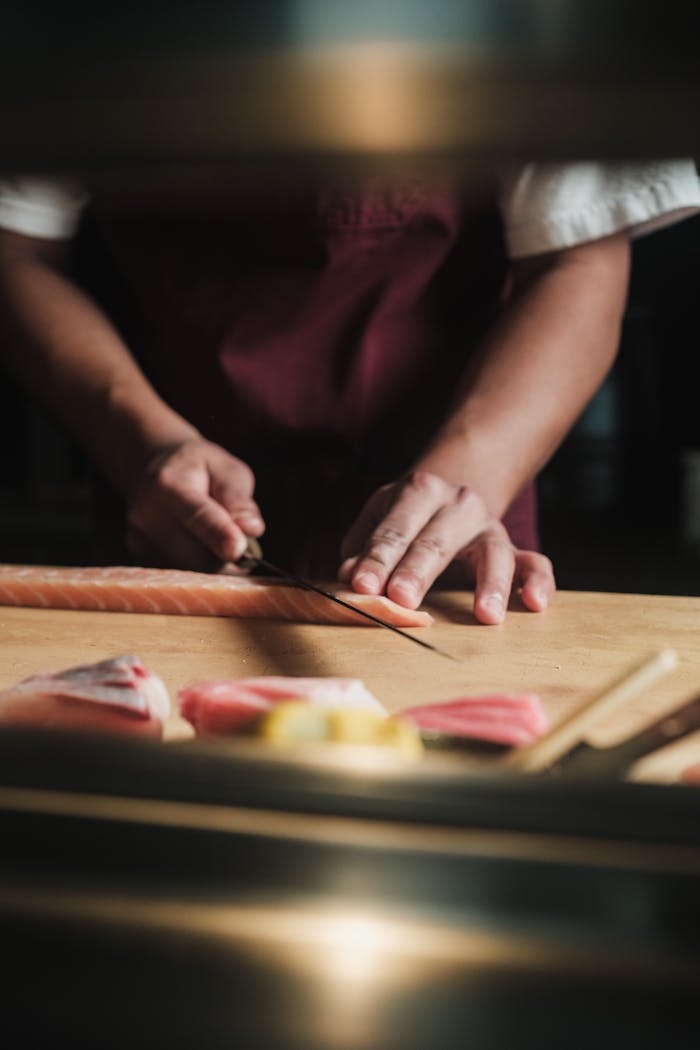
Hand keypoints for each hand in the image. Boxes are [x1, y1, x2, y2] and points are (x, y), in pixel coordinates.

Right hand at [125, 438, 263, 570]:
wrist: (147, 468)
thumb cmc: (196, 468)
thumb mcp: (225, 468)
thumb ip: (239, 499)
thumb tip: (251, 529)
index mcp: (171, 484)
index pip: (198, 515)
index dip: (219, 535)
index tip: (238, 550)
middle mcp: (147, 514)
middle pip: (196, 556)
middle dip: (226, 559)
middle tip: (241, 545)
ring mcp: (138, 539)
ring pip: (189, 571)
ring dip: (213, 564)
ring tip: (215, 538)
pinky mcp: (139, 557)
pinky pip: (178, 575)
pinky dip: (196, 567)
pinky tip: (196, 545)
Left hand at [338, 470, 554, 623]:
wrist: (454, 487)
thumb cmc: (407, 513)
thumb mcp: (379, 516)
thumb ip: (362, 546)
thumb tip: (349, 574)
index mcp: (420, 491)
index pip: (395, 528)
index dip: (377, 558)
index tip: (362, 586)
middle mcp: (459, 505)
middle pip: (438, 541)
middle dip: (419, 571)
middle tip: (401, 599)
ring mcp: (490, 527)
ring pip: (495, 552)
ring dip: (491, 584)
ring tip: (486, 615)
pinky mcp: (513, 549)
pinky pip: (534, 563)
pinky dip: (539, 582)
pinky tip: (535, 604)